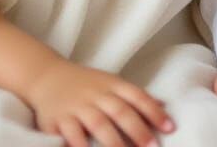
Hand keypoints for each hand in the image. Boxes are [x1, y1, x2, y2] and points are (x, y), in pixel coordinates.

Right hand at [23, 57, 174, 146]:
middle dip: (137, 130)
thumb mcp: (111, 83)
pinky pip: (71, 134)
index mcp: (112, 84)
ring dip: (114, 142)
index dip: (154, 111)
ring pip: (98, 124)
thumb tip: (163, 105)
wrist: (47, 76)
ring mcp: (77, 106)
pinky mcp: (58, 120)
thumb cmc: (85, 83)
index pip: (137, 96)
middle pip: (120, 111)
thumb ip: (134, 96)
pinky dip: (80, 145)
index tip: (170, 128)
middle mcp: (96, 94)